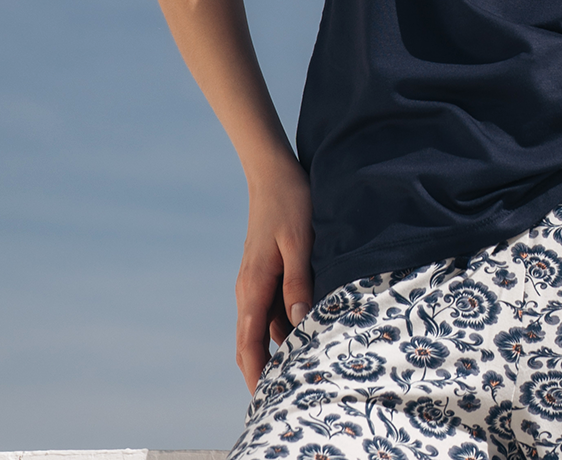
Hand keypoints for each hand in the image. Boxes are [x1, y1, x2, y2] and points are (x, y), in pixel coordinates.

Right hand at [235, 154, 313, 392]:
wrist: (273, 174)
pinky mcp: (263, 272)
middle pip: (250, 342)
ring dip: (274, 347)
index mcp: (253, 286)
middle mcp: (248, 289)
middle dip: (264, 370)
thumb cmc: (290, 204)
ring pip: (261, 327)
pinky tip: (302, 329)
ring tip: (301, 368)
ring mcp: (253, 281)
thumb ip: (299, 282)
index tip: (267, 400)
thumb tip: (298, 323)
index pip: (249, 343)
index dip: (256, 374)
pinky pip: (267, 309)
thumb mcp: (300, 243)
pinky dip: (279, 326)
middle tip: (286, 394)